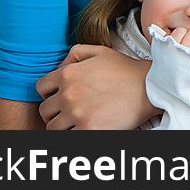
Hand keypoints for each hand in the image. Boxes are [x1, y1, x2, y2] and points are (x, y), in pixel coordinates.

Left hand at [35, 44, 155, 129]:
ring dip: (62, 125)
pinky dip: (73, 134)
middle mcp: (68, 94)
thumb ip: (74, 53)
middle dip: (55, 110)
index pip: (40, 88)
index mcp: (68, 74)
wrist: (149, 87)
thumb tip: (59, 67)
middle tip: (69, 111)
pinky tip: (84, 128)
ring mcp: (77, 114)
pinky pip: (67, 138)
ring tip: (76, 121)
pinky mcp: (88, 130)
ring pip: (52, 127)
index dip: (49, 92)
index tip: (60, 96)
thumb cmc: (125, 70)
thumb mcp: (100, 51)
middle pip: (44, 110)